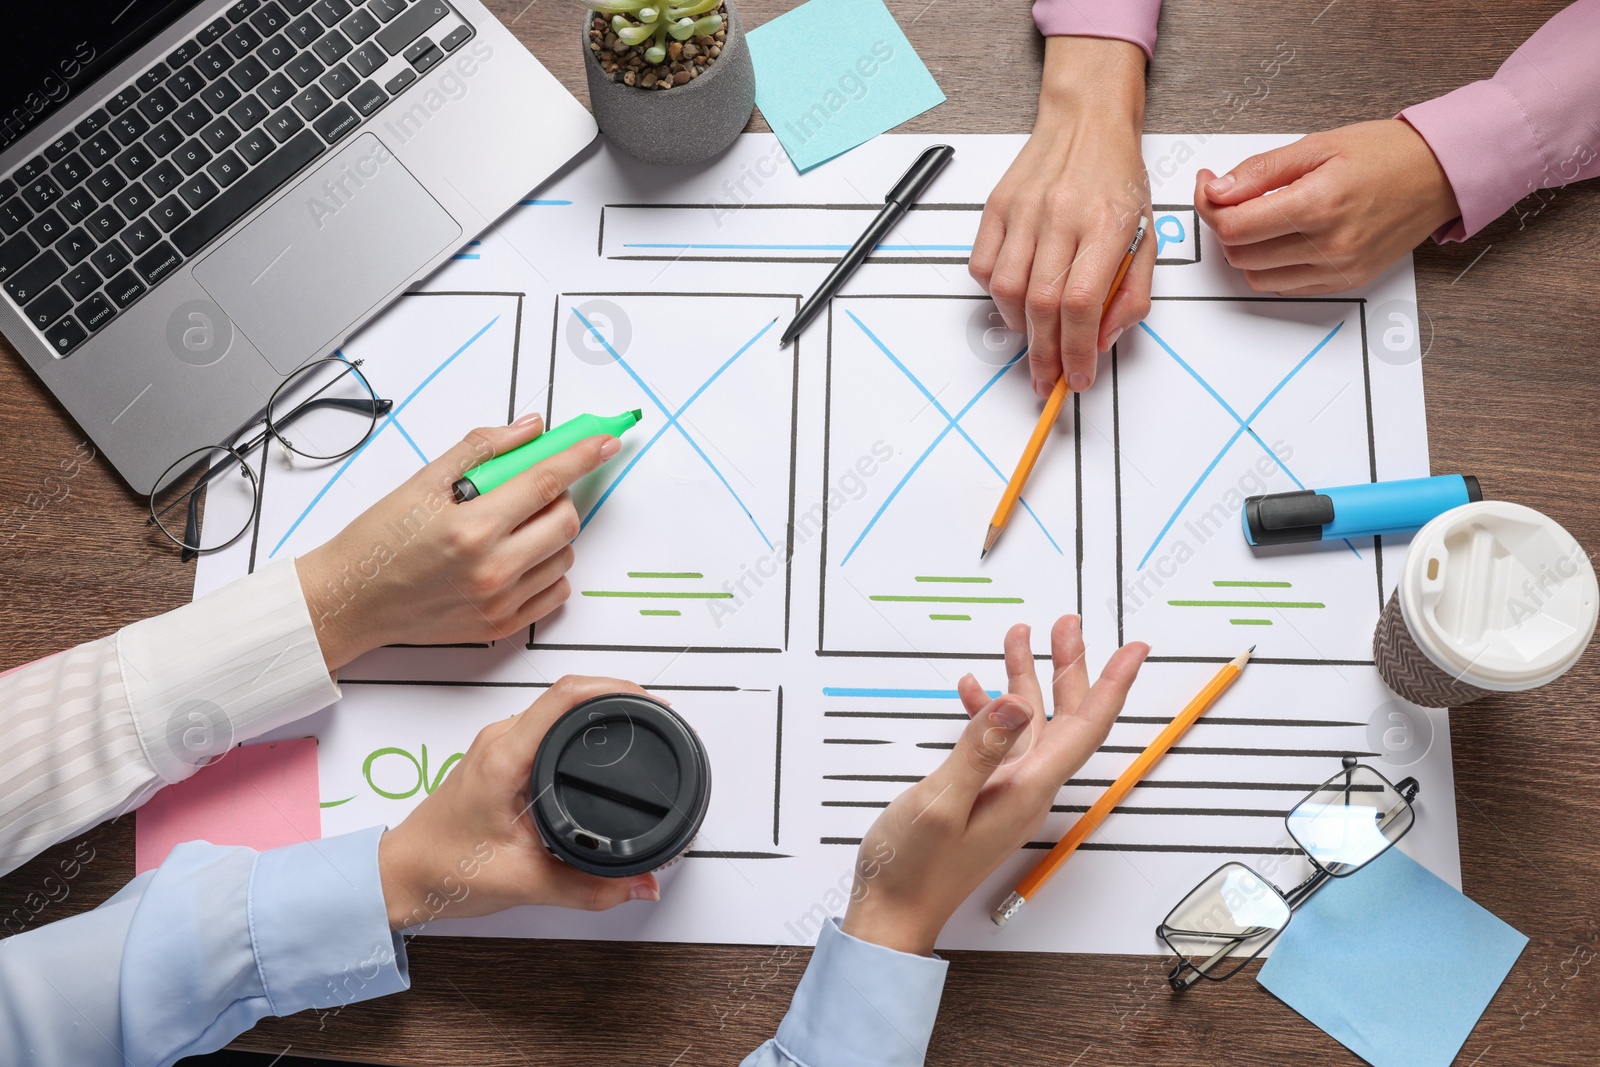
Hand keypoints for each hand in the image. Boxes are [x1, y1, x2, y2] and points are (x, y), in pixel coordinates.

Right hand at [296, 414, 620, 670]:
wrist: (350, 601)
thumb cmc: (377, 543)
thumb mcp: (422, 482)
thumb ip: (482, 450)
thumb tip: (530, 428)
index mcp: (472, 527)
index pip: (547, 481)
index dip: (582, 455)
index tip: (604, 442)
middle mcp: (492, 569)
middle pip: (566, 520)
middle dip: (559, 496)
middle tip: (529, 491)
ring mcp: (499, 602)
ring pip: (564, 557)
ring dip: (551, 534)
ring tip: (510, 529)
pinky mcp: (500, 626)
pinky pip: (555, 594)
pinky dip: (546, 570)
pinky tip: (514, 559)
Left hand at [377, 675, 659, 928]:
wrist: (401, 877)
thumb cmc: (442, 870)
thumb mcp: (525, 884)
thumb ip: (590, 888)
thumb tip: (640, 884)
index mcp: (504, 758)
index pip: (565, 697)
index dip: (614, 689)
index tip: (649, 704)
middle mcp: (500, 741)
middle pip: (567, 693)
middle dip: (617, 696)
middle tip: (655, 716)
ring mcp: (498, 746)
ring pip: (556, 708)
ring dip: (597, 710)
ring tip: (635, 725)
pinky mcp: (500, 757)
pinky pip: (547, 726)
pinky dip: (580, 728)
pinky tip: (598, 747)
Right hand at [840, 616, 1148, 954]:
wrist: (892, 913)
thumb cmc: (913, 868)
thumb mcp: (941, 801)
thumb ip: (979, 749)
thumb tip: (1015, 703)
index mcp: (1026, 789)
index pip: (1084, 727)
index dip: (1112, 684)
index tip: (1134, 648)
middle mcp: (1026, 789)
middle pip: (1064, 719)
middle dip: (1070, 666)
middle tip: (1067, 624)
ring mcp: (1006, 793)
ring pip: (1030, 724)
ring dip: (1026, 680)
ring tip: (1018, 637)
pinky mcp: (983, 796)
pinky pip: (999, 743)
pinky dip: (990, 711)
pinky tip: (974, 690)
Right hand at [970, 36, 1154, 398]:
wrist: (1086, 121)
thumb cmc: (1117, 178)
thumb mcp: (1146, 236)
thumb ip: (1130, 293)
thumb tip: (1100, 341)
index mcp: (1105, 223)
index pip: (1082, 303)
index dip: (1076, 351)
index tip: (1078, 377)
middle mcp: (1060, 215)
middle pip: (1041, 305)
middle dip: (1044, 355)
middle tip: (1049, 380)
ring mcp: (1023, 209)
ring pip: (1006, 291)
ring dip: (1020, 328)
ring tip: (1036, 335)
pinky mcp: (996, 206)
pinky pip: (982, 267)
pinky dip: (995, 295)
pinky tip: (1016, 297)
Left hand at [1196, 119, 1460, 293]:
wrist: (1440, 174)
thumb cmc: (1386, 154)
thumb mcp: (1317, 145)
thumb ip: (1261, 171)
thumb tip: (1218, 190)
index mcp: (1318, 204)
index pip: (1234, 226)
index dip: (1209, 206)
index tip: (1210, 186)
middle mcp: (1328, 244)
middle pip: (1239, 254)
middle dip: (1226, 226)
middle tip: (1234, 198)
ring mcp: (1338, 268)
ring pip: (1256, 276)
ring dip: (1247, 250)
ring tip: (1263, 219)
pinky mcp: (1346, 281)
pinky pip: (1285, 287)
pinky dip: (1272, 266)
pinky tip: (1284, 238)